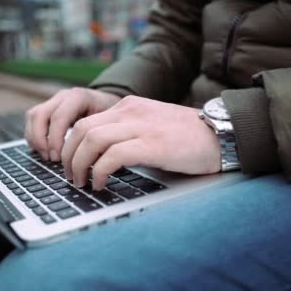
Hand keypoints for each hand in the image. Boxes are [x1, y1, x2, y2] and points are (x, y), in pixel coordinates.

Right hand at [25, 88, 121, 160]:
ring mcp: (54, 100)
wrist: (109, 102)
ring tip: (47, 157)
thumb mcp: (110, 122)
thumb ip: (99, 135)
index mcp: (79, 97)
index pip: (59, 117)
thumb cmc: (111, 114)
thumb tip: (89, 160)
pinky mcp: (48, 108)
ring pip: (33, 116)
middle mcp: (63, 96)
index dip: (55, 139)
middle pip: (40, 114)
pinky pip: (33, 120)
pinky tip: (44, 151)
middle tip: (51, 159)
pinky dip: (34, 136)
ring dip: (35, 139)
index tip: (59, 158)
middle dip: (41, 140)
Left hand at [61, 96, 220, 189]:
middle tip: (71, 176)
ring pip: (92, 140)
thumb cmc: (188, 138)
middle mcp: (131, 111)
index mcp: (129, 106)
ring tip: (82, 182)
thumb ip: (127, 133)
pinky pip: (113, 156)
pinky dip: (100, 172)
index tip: (69, 163)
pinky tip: (102, 184)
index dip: (69, 145)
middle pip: (82, 129)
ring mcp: (142, 126)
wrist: (221, 136)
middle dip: (69, 155)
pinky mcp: (153, 145)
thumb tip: (101, 158)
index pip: (85, 121)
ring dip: (80, 165)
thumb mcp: (151, 126)